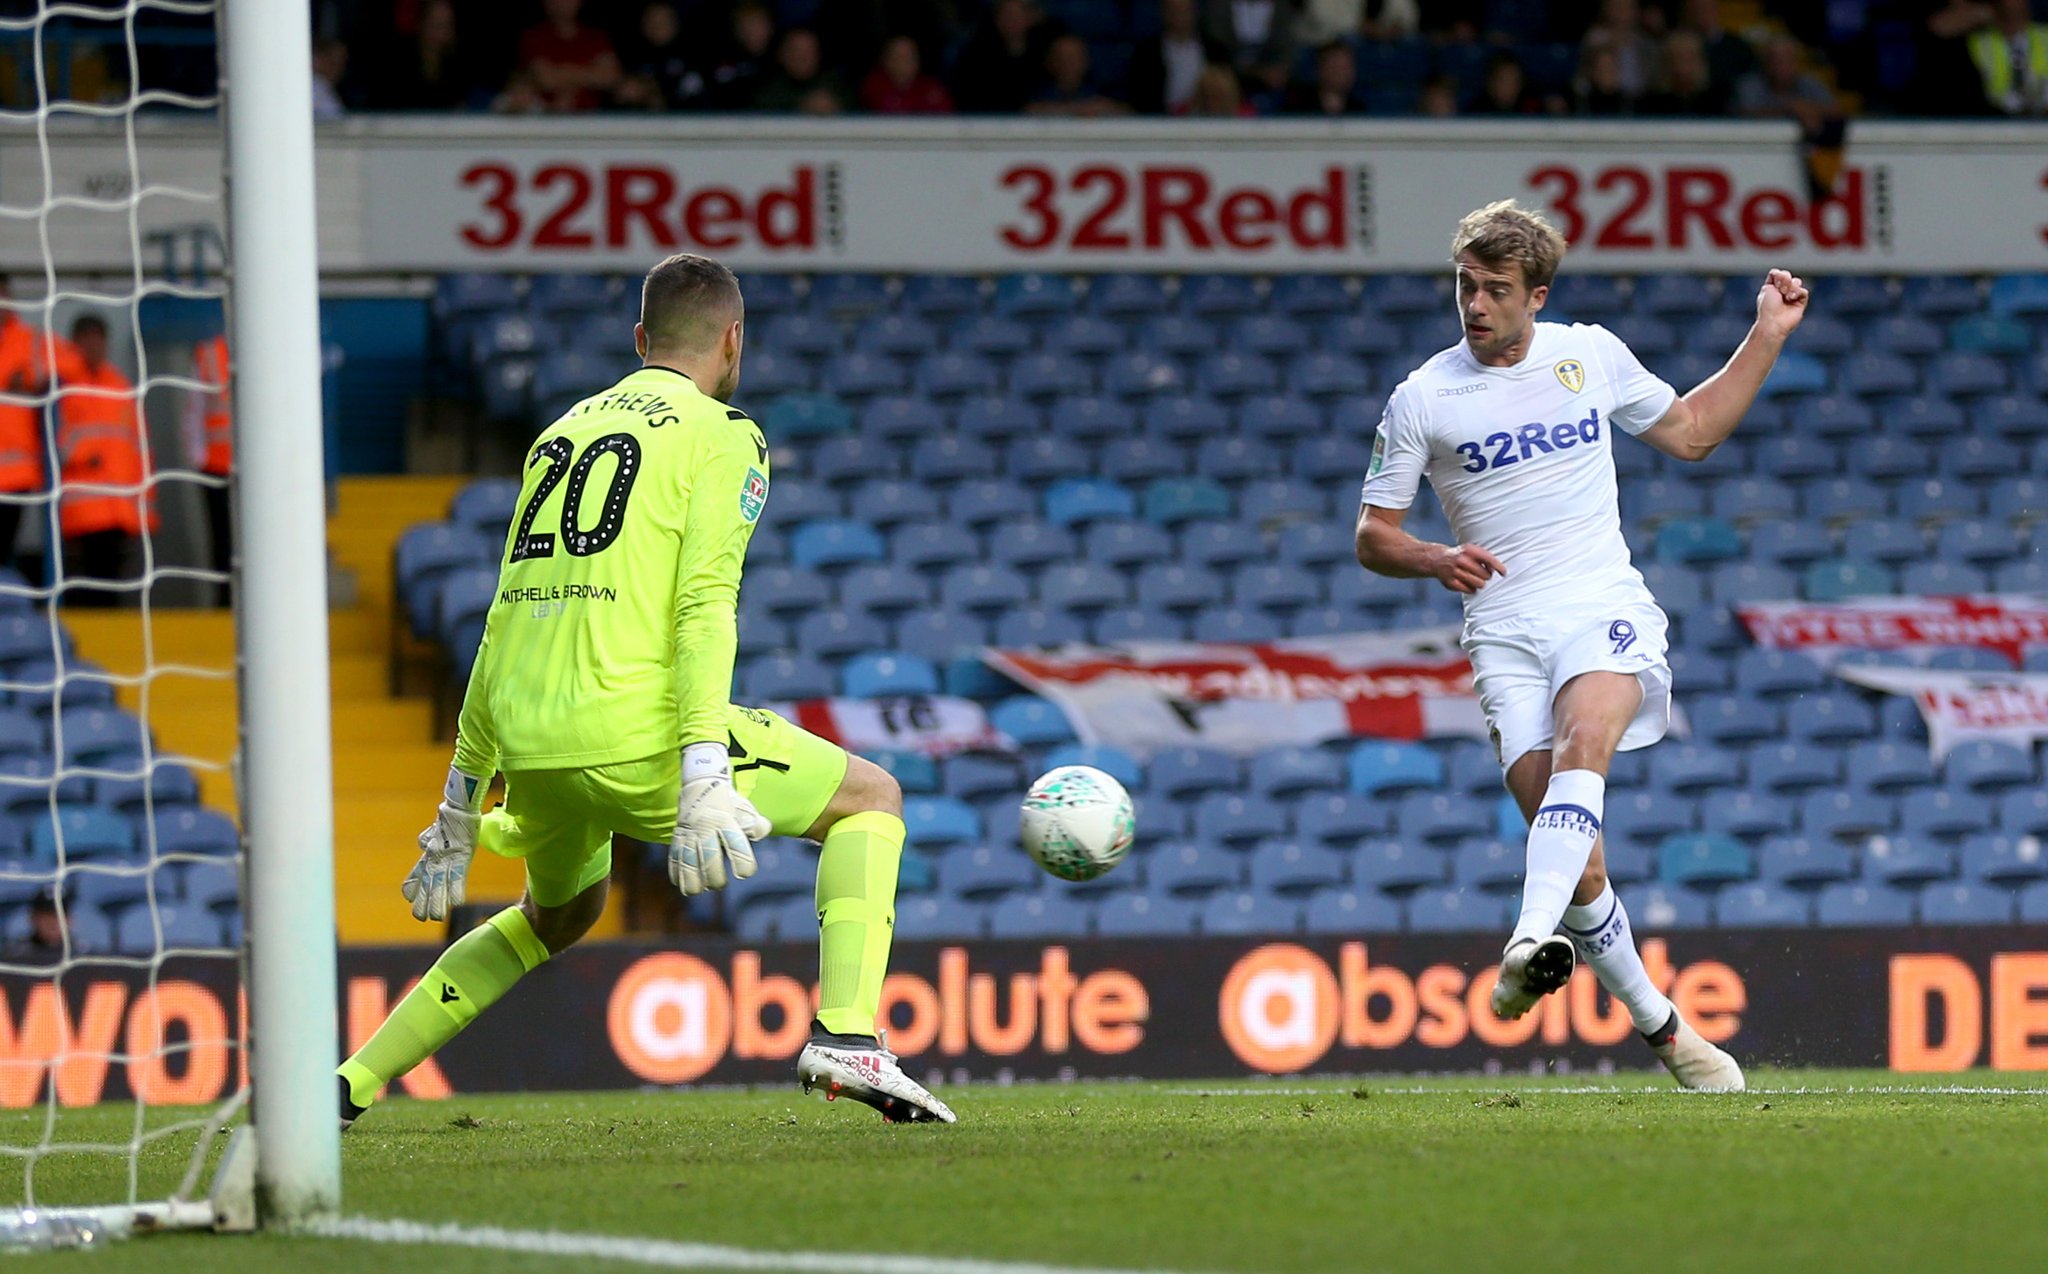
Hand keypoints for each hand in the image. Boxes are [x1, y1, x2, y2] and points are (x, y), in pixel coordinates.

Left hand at [401, 797, 480, 922]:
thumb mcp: (436, 830)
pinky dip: (456, 890)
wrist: (458, 806)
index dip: (413, 887)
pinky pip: (458, 876)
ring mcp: (447, 858)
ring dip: (438, 902)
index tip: (409, 898)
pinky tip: (456, 903)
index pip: (416, 874)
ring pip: (440, 884)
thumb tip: (423, 843)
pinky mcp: (462, 856)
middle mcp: (435, 858)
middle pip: (426, 884)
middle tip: (421, 917)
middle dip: (424, 902)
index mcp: (429, 853)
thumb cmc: (451, 817)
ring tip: (436, 917)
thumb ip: (429, 839)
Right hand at [670, 766, 771, 896]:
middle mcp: (705, 828)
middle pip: (709, 857)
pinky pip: (673, 858)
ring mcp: (689, 834)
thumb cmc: (728, 803)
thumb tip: (764, 830)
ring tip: (699, 889)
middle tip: (720, 884)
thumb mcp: (745, 809)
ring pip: (687, 861)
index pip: (735, 843)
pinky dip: (676, 873)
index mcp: (725, 821)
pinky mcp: (677, 838)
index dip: (742, 862)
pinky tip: (682, 884)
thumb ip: (756, 823)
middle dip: (715, 877)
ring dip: (693, 880)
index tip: (745, 873)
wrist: (701, 785)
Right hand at [1433, 542, 1506, 594]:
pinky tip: (1468, 583)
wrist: (1439, 559)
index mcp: (1469, 550)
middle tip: (1482, 574)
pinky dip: (1471, 588)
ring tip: (1475, 579)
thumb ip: (1485, 557)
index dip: (1499, 567)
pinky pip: (1470, 590)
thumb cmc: (1461, 555)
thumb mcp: (1472, 550)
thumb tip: (1498, 570)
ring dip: (1480, 583)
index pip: (1490, 560)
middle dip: (1487, 576)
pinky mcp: (1451, 583)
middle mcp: (1462, 560)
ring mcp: (1455, 572)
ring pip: (1479, 584)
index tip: (1504, 573)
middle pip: (1486, 575)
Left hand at [1755, 269, 1808, 339]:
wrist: (1774, 321)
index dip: (1778, 276)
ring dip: (1791, 286)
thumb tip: (1785, 273)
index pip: (1778, 273)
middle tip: (1780, 290)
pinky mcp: (1800, 303)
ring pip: (1796, 282)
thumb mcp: (1766, 288)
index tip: (1775, 284)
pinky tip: (1791, 298)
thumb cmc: (1767, 307)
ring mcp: (1791, 297)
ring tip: (1786, 295)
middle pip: (1788, 276)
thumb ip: (1775, 277)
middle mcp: (1781, 292)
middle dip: (1785, 280)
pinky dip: (1798, 292)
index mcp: (1771, 288)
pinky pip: (1804, 291)